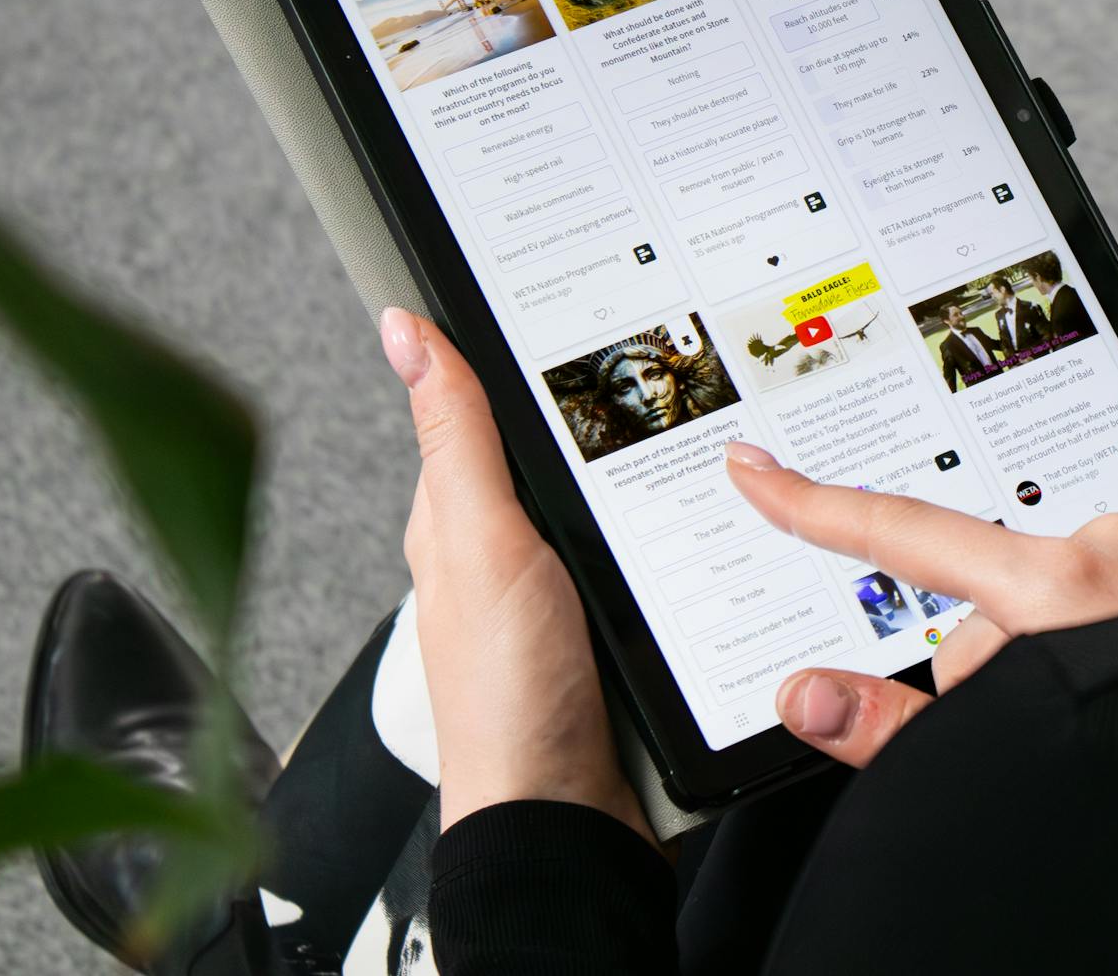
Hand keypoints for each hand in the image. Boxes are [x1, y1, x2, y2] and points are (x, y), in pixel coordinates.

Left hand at [384, 309, 650, 841]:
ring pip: (616, 505)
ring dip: (655, 483)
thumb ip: (455, 436)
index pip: (482, 406)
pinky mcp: (617, 631)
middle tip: (668, 371)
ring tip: (703, 440)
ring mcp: (563, 593)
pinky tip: (712, 528)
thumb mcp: (481, 541)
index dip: (518, 353)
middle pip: (563, 453)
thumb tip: (406, 329)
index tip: (569, 297)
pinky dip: (682, 544)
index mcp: (457, 517)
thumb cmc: (506, 698)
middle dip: (610, 417)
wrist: (568, 820)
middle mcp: (506, 550)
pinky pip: (653, 562)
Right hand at [723, 441, 1117, 767]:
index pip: (902, 533)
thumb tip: (810, 699)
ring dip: (1074, 660)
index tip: (757, 470)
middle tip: (1051, 744)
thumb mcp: (1021, 763)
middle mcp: (1117, 546)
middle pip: (993, 605)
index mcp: (1055, 586)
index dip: (815, 507)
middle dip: (999, 673)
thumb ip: (902, 732)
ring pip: (1072, 604)